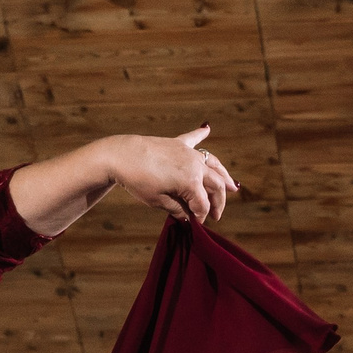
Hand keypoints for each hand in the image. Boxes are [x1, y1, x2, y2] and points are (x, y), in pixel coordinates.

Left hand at [110, 127, 238, 224]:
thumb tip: (187, 216)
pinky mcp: (177, 143)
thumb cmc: (138, 181)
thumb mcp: (158, 201)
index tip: (196, 225)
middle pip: (215, 185)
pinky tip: (207, 128)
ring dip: (223, 175)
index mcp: (191, 182)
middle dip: (217, 201)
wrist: (121, 156)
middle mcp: (195, 165)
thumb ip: (177, 209)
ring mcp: (188, 152)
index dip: (201, 216)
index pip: (203, 203)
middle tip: (216, 215)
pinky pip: (193, 138)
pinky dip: (200, 134)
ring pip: (212, 163)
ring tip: (231, 186)